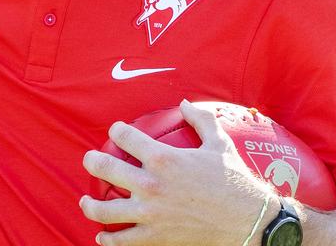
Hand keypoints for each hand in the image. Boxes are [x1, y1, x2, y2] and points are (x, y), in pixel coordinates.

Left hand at [80, 100, 273, 245]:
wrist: (249, 222)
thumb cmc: (235, 181)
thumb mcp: (219, 144)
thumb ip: (200, 120)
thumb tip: (184, 104)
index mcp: (163, 158)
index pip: (125, 137)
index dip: (117, 131)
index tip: (116, 131)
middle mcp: (151, 185)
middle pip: (105, 168)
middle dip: (92, 162)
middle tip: (90, 161)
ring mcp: (150, 214)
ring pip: (104, 210)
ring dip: (89, 205)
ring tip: (85, 202)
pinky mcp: (155, 237)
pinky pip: (122, 240)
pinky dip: (108, 239)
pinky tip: (103, 236)